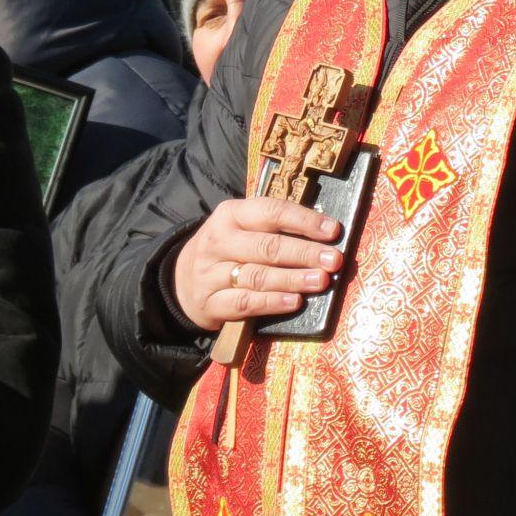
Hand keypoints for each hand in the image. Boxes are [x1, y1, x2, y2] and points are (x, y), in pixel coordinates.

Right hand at [173, 197, 344, 333]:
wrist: (181, 281)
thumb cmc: (229, 249)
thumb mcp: (243, 228)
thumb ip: (276, 228)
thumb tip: (325, 233)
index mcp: (231, 214)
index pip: (271, 212)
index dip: (304, 221)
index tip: (333, 231)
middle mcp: (218, 241)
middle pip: (267, 246)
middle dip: (304, 253)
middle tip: (334, 260)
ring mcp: (210, 273)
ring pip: (257, 275)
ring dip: (293, 279)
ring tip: (321, 281)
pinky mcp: (210, 303)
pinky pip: (245, 302)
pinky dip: (272, 302)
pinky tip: (294, 302)